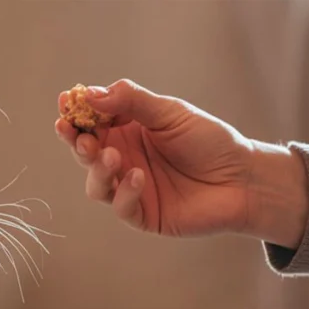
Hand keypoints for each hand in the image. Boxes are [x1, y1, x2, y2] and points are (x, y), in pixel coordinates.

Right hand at [55, 80, 308, 247]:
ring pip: (96, 184)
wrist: (242, 178)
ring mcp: (130, 189)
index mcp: (127, 130)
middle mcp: (123, 159)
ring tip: (112, 157)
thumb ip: (131, 101)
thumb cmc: (209, 141)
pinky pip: (121, 207)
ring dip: (97, 169)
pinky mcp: (142, 214)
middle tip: (79, 135)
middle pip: (86, 153)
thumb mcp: (170, 113)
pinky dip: (124, 192)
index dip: (76, 113)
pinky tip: (138, 177)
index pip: (92, 122)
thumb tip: (92, 94)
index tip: (65, 103)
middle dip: (78, 143)